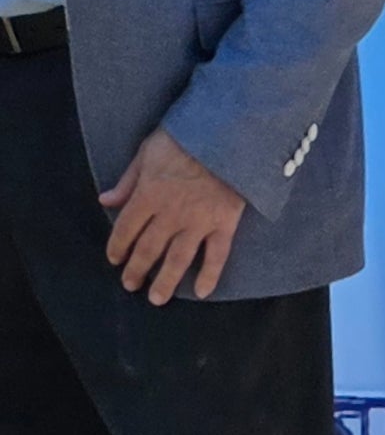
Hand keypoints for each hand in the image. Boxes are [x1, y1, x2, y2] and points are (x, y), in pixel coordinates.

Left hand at [99, 128, 246, 303]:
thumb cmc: (186, 139)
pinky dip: (210, 275)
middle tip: (130, 284)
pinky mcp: (225, 224)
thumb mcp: (147, 153)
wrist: (228, 136)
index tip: (114, 259)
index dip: (117, 246)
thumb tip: (105, 201)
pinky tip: (202, 292)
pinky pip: (217, 255)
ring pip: (179, 258)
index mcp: (148, 195)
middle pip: (149, 248)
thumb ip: (128, 181)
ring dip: (166, 281)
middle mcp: (171, 214)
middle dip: (137, 269)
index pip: (126, 228)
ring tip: (156, 299)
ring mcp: (199, 222)